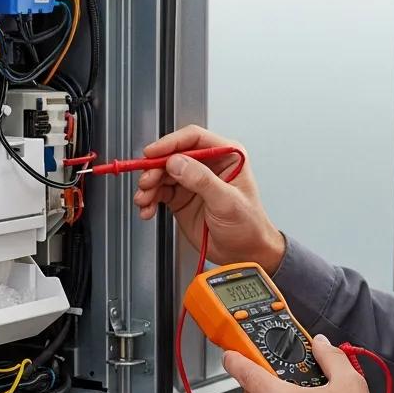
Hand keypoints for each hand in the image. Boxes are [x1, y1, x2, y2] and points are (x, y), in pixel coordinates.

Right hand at [133, 124, 284, 273]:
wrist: (244, 253)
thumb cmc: (248, 225)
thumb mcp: (227, 202)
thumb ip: (202, 180)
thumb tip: (178, 163)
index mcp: (226, 156)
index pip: (194, 139)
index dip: (170, 143)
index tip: (153, 153)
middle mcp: (207, 165)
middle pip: (172, 155)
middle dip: (155, 168)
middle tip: (147, 182)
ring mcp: (192, 181)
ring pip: (162, 173)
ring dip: (149, 186)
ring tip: (145, 199)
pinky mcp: (181, 197)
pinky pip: (159, 192)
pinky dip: (149, 200)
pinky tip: (148, 209)